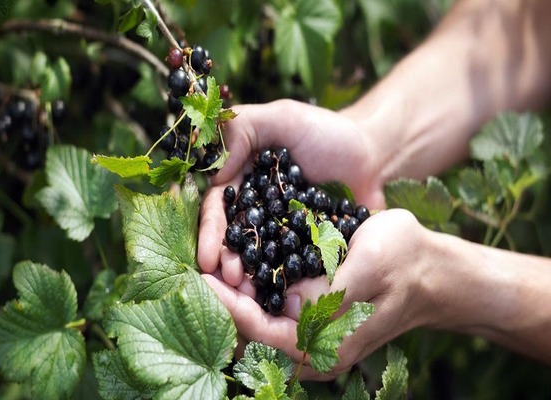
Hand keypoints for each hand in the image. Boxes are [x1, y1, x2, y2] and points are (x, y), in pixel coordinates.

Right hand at [198, 99, 383, 285]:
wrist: (374, 156)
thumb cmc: (326, 133)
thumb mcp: (282, 118)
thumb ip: (242, 130)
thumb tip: (214, 173)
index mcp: (241, 184)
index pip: (218, 210)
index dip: (211, 233)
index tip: (207, 258)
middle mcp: (256, 213)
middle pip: (234, 242)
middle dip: (227, 264)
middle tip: (230, 282)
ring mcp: (281, 236)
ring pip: (260, 262)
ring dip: (250, 281)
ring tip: (249, 298)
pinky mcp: (307, 253)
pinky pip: (292, 271)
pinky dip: (283, 286)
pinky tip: (279, 301)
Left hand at [203, 209, 431, 379]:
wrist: (436, 271)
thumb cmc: (407, 261)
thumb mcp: (371, 265)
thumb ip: (330, 290)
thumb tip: (288, 303)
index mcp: (329, 345)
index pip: (263, 332)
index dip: (230, 306)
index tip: (203, 278)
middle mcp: (318, 350)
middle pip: (256, 333)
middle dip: (227, 302)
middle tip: (204, 266)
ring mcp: (317, 337)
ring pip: (263, 322)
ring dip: (238, 296)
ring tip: (216, 264)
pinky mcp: (318, 321)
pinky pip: (277, 312)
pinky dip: (256, 292)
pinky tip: (244, 268)